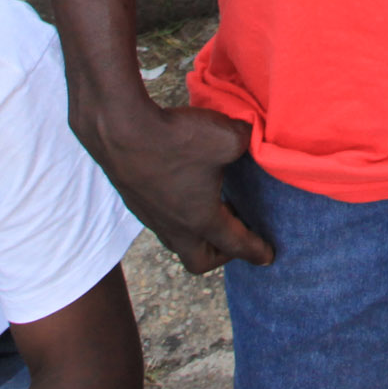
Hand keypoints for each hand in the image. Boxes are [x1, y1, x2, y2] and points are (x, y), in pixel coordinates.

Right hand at [75, 95, 273, 273]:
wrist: (120, 128)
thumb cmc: (175, 139)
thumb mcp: (228, 137)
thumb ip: (247, 142)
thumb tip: (248, 136)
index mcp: (200, 219)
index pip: (235, 244)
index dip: (255, 250)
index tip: (267, 257)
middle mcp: (172, 225)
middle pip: (198, 259)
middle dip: (221, 253)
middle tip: (236, 236)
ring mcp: (149, 214)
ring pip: (176, 239)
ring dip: (197, 232)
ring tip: (213, 208)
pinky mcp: (133, 198)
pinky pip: (160, 219)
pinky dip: (178, 213)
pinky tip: (184, 187)